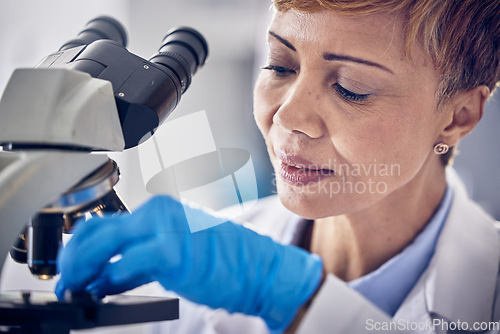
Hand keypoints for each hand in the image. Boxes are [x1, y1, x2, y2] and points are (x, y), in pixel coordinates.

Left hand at [56, 195, 322, 330]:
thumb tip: (102, 273)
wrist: (259, 269)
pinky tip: (101, 292)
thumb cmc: (224, 261)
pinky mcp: (172, 251)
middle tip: (65, 283)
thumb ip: (137, 256)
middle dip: (72, 259)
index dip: (77, 247)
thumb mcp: (175, 249)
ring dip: (82, 270)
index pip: (102, 222)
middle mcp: (157, 213)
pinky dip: (107, 281)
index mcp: (158, 211)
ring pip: (102, 245)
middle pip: (95, 230)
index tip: (69, 267)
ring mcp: (164, 228)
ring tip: (75, 290)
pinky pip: (125, 267)